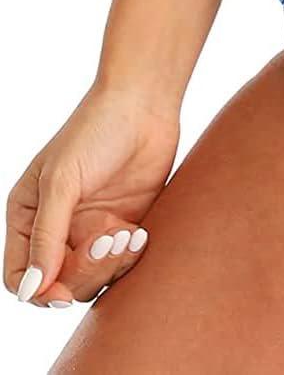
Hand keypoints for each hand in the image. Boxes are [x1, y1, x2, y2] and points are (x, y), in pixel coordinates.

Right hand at [4, 83, 179, 308]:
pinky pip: (121, 263)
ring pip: (92, 278)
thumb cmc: (94, 131)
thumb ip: (46, 236)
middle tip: (107, 238)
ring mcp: (91, 228)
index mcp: (29, 214)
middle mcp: (58, 227)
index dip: (38, 291)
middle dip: (83, 271)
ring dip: (109, 265)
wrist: (145, 104)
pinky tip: (139, 233)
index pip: (21, 275)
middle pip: (59, 281)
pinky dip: (129, 257)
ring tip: (126, 232)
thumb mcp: (62, 181)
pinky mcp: (123, 226)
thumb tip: (33, 288)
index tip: (61, 295)